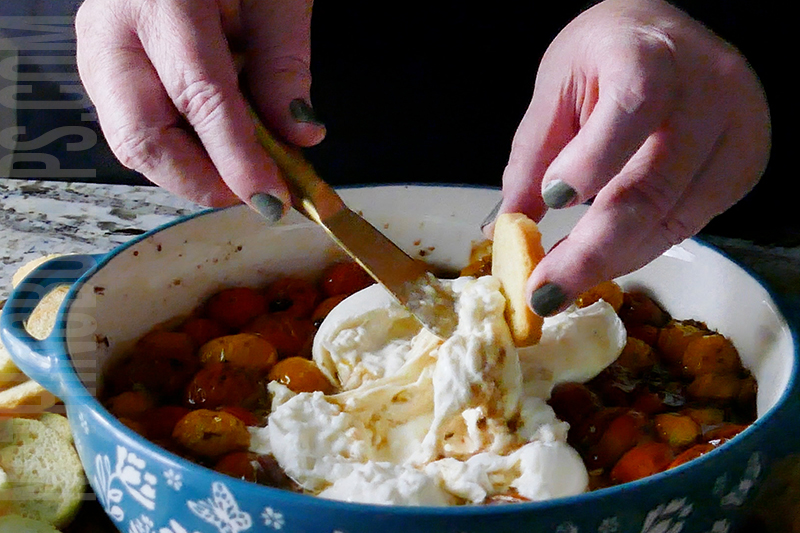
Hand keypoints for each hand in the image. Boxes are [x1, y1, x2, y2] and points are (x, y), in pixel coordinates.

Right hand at [75, 0, 324, 213]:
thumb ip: (283, 63)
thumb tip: (299, 134)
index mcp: (160, 0)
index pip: (199, 98)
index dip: (237, 159)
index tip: (271, 197)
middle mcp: (111, 32)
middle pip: (142, 137)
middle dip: (202, 182)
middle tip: (254, 192)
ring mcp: (97, 52)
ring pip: (132, 141)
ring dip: (191, 170)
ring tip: (242, 169)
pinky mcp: (101, 69)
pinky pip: (135, 127)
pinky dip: (180, 149)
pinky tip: (216, 144)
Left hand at [486, 0, 769, 315]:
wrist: (665, 35)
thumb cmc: (604, 55)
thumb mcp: (555, 88)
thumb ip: (533, 155)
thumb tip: (509, 230)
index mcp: (651, 55)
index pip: (633, 106)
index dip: (593, 159)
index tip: (551, 199)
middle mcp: (708, 93)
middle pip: (654, 187)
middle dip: (592, 251)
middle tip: (544, 293)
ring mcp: (736, 132)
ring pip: (672, 220)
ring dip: (611, 261)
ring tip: (561, 284)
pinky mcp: (745, 166)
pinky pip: (688, 225)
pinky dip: (639, 248)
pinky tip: (602, 257)